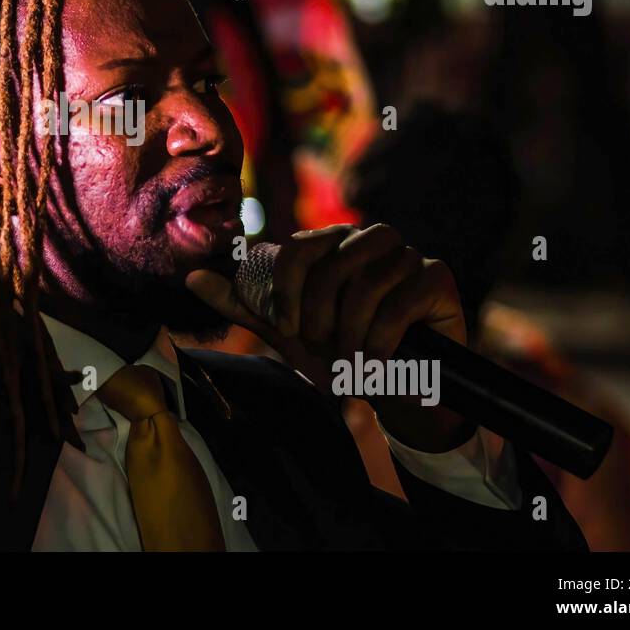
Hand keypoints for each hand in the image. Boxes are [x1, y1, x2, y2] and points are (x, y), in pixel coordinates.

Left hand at [186, 224, 474, 451]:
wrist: (393, 390)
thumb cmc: (338, 354)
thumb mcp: (286, 332)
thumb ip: (242, 303)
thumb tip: (192, 278)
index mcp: (331, 243)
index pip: (298, 249)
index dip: (287, 292)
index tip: (289, 329)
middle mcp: (369, 239)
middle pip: (332, 262)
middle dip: (320, 314)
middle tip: (323, 346)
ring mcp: (407, 254)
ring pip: (368, 280)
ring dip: (353, 329)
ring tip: (353, 356)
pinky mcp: (437, 276)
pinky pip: (403, 297)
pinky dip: (383, 336)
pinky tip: (379, 358)